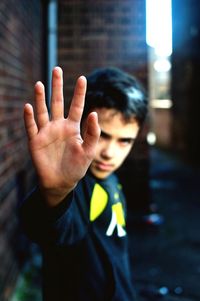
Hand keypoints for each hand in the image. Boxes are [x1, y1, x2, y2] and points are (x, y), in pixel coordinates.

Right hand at [24, 67, 99, 205]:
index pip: (77, 106)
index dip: (80, 93)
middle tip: (57, 69)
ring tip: (39, 83)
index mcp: (73, 128)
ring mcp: (46, 132)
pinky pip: (31, 127)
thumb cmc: (76, 167)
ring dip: (40, 98)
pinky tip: (29, 107)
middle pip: (57, 102)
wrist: (61, 182)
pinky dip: (29, 118)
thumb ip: (92, 133)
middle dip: (57, 86)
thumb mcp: (89, 151)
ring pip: (42, 111)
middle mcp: (58, 126)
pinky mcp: (35, 141)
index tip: (83, 78)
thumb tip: (94, 113)